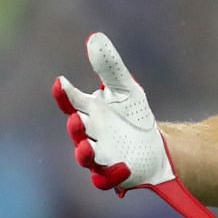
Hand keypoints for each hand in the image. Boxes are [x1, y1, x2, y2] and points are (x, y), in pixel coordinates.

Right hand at [53, 33, 215, 217]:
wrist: (156, 147)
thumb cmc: (133, 116)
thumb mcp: (126, 88)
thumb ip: (110, 66)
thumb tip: (95, 37)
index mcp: (89, 112)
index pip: (71, 102)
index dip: (64, 94)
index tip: (61, 82)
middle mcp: (90, 135)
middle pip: (76, 131)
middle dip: (76, 126)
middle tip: (77, 119)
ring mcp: (100, 157)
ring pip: (85, 158)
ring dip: (84, 153)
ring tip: (86, 146)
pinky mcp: (115, 175)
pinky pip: (107, 180)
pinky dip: (113, 175)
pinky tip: (124, 166)